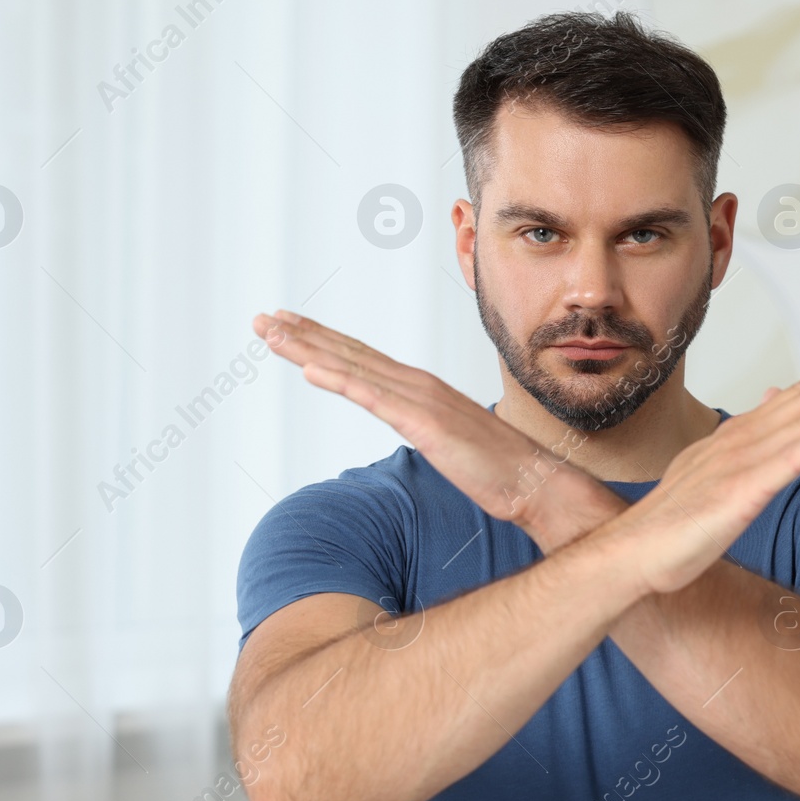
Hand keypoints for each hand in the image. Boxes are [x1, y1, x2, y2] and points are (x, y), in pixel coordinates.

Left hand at [254, 309, 613, 549]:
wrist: (535, 482)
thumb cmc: (498, 469)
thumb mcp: (450, 444)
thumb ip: (427, 427)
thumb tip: (413, 426)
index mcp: (422, 390)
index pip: (362, 359)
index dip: (323, 341)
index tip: (290, 327)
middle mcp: (418, 386)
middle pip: (349, 353)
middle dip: (303, 334)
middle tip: (263, 318)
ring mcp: (421, 402)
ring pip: (353, 368)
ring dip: (308, 348)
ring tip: (271, 331)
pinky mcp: (425, 425)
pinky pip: (373, 398)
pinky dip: (340, 379)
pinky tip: (310, 369)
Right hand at [597, 342, 799, 593]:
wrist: (633, 553)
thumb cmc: (673, 520)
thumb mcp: (714, 470)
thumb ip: (747, 438)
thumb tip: (774, 401)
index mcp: (739, 437)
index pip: (797, 398)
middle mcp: (743, 441)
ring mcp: (742, 464)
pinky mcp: (742, 493)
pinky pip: (790, 462)